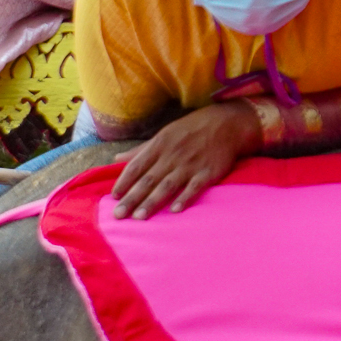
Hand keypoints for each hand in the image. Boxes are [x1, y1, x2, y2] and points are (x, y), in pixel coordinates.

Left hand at [110, 101, 260, 218]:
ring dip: (152, 202)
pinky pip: (194, 187)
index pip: (137, 166)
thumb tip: (116, 159)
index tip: (113, 197)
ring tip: (139, 217)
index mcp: (160, 145)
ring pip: (167, 186)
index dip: (124, 182)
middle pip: (148, 180)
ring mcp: (190, 164)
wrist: (226, 123)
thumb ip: (140, 150)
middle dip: (132, 198)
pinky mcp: (208, 172)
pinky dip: (184, 198)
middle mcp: (172, 155)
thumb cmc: (191, 129)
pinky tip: (175, 210)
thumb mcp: (164, 134)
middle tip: (119, 215)